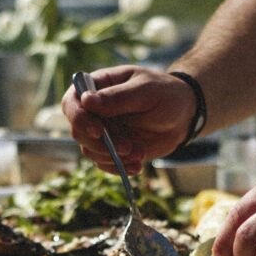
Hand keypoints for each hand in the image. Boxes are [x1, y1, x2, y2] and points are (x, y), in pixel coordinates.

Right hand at [61, 65, 194, 174]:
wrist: (183, 115)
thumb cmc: (165, 94)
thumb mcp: (146, 91)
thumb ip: (118, 97)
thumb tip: (87, 100)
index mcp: (97, 87)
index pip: (72, 102)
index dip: (79, 118)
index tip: (98, 131)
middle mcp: (94, 111)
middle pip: (78, 131)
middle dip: (101, 144)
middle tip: (127, 147)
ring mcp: (102, 132)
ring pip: (90, 151)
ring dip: (112, 158)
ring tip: (139, 153)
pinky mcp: (112, 150)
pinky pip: (104, 164)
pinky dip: (119, 168)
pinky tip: (137, 166)